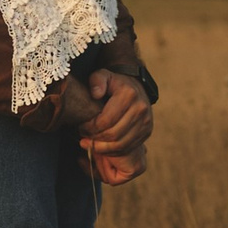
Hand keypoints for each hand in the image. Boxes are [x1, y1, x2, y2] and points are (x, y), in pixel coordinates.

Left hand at [81, 70, 152, 184]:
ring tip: (90, 145)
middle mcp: (140, 109)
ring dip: (103, 148)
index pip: (106, 120)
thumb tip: (95, 94)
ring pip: (121, 144)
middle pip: (114, 134)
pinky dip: (113, 152)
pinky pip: (128, 148)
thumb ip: (97, 80)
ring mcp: (145, 122)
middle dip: (95, 139)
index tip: (81, 127)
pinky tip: (102, 148)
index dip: (90, 127)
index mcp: (128, 95)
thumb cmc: (114, 83)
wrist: (135, 86)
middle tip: (84, 137)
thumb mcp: (103, 75)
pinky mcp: (146, 132)